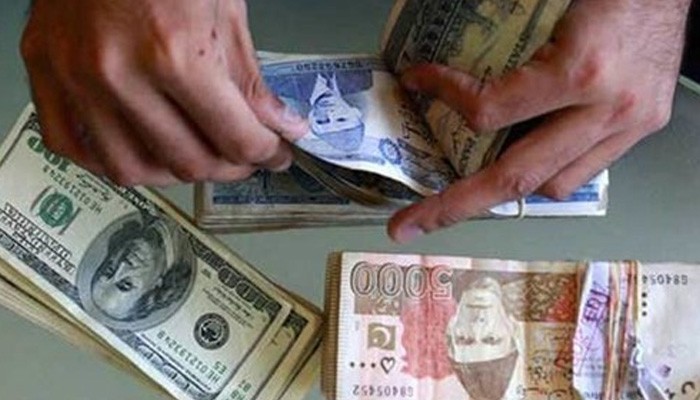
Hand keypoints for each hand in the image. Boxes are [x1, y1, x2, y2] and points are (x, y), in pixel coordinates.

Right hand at [21, 0, 306, 185]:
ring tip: (197, 155)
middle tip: (244, 155)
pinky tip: (140, 148)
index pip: (235, 137)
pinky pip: (72, 146)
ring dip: (174, 172)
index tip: (276, 153)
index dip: (267, 153)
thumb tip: (278, 125)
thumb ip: (248, 78)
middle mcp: (119, 73)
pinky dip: (110, 158)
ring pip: (130, 168)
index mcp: (175, 52)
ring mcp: (74, 77)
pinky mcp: (44, 73)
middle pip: (188, 162)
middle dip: (229, 166)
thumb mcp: (224, 9)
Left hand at [388, 0, 691, 242]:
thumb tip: (447, 72)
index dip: (445, 95)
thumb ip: (504, 52)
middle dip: (454, 205)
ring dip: (506, 187)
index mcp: (580, 70)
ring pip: (552, 185)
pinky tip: (526, 158)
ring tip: (468, 186)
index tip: (418, 80)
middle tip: (409, 225)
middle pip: (516, 176)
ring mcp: (628, 125)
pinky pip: (583, 172)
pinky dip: (547, 171)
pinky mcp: (642, 128)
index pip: (492, 109)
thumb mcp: (550, 6)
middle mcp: (606, 109)